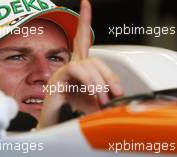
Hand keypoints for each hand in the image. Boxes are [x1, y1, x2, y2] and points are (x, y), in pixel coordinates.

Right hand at [38, 0, 122, 127]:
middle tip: (117, 93)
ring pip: (87, 64)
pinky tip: (92, 93)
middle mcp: (73, 66)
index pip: (84, 41)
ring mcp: (64, 71)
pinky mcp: (57, 78)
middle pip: (94, 56)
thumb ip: (108, 93)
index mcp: (82, 68)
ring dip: (100, 82)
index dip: (84, 21)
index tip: (86, 4)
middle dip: (109, 75)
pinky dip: (88, 81)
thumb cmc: (74, 113)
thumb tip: (119, 92)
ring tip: (102, 99)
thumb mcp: (97, 101)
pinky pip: (76, 70)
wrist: (57, 125)